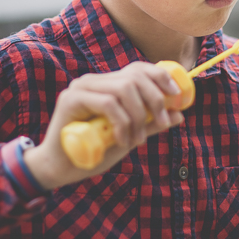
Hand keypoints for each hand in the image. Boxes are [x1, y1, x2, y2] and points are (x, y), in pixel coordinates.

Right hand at [23, 62, 184, 189]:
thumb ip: (150, 124)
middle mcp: (94, 81)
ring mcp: (81, 88)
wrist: (59, 169)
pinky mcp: (71, 100)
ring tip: (137, 139)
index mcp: (107, 84)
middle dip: (154, 99)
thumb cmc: (93, 151)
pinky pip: (108, 103)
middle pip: (134, 76)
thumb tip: (179, 114)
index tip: (177, 97)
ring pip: (123, 88)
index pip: (138, 69)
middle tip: (161, 123)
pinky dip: (121, 122)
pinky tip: (121, 140)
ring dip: (138, 116)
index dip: (161, 78)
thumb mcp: (128, 137)